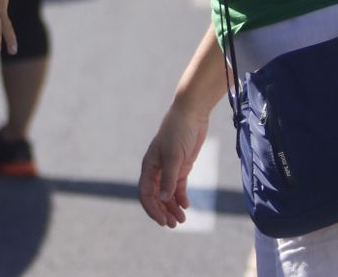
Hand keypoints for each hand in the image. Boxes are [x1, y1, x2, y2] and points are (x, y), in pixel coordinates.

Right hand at [139, 104, 210, 227]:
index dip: (152, 209)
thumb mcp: (174, 156)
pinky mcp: (181, 166)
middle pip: (156, 196)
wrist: (191, 114)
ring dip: (172, 207)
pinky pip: (178, 186)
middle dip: (163, 211)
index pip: (145, 193)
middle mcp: (157, 169)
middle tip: (174, 224)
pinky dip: (181, 197)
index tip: (163, 221)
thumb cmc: (178, 132)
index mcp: (149, 166)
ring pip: (167, 193)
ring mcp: (169, 168)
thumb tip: (162, 199)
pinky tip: (186, 205)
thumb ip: (168, 178)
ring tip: (181, 219)